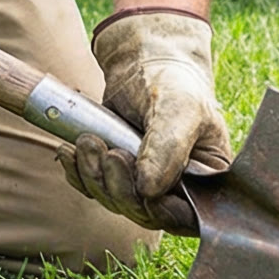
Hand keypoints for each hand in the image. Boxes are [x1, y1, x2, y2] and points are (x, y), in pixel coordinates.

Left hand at [86, 8, 229, 198]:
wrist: (144, 62)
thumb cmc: (172, 82)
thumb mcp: (178, 107)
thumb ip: (169, 147)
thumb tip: (149, 190)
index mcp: (208, 177)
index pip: (189, 216)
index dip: (163, 211)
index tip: (142, 187)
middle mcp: (180, 187)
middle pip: (146, 213)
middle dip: (120, 188)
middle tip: (109, 152)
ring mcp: (147, 183)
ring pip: (116, 202)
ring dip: (95, 175)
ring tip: (88, 140)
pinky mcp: (118, 175)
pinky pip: (94, 189)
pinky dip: (78, 173)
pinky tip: (70, 150)